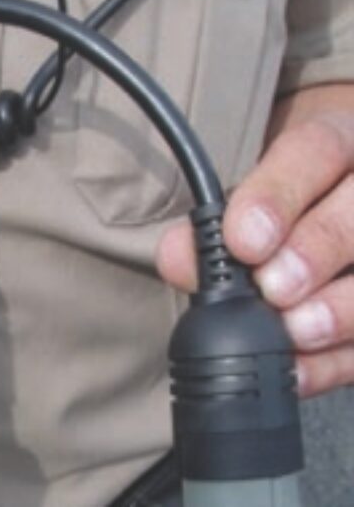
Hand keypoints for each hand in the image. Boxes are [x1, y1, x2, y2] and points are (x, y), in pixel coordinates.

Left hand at [157, 110, 353, 398]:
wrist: (333, 206)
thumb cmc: (284, 208)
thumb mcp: (249, 202)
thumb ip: (209, 228)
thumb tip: (177, 259)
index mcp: (341, 144)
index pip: (319, 149)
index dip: (278, 195)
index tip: (242, 240)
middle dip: (315, 252)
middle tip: (274, 289)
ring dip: (340, 309)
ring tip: (295, 330)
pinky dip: (337, 359)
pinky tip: (303, 369)